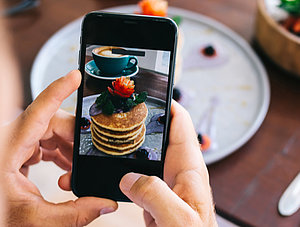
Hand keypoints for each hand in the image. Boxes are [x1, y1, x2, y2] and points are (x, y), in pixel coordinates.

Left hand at [1, 70, 117, 226]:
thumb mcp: (34, 220)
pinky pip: (46, 142)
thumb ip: (74, 214)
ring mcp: (15, 143)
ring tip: (74, 173)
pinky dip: (61, 154)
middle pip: (52, 123)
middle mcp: (10, 140)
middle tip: (87, 160)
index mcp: (7, 149)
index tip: (75, 76)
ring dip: (69, 150)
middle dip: (75, 139)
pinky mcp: (19, 149)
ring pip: (51, 132)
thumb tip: (105, 205)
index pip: (36, 112)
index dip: (58, 90)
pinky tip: (67, 170)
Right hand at [119, 101, 216, 226]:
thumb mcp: (178, 218)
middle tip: (124, 109)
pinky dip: (125, 167)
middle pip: (160, 134)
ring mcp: (164, 181)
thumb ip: (156, 194)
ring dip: (132, 144)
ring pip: (146, 153)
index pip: (181, 123)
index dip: (168, 104)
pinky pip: (137, 173)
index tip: (150, 92)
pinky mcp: (154, 194)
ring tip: (114, 133)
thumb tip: (129, 178)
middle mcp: (177, 170)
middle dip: (143, 120)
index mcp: (189, 168)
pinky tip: (114, 166)